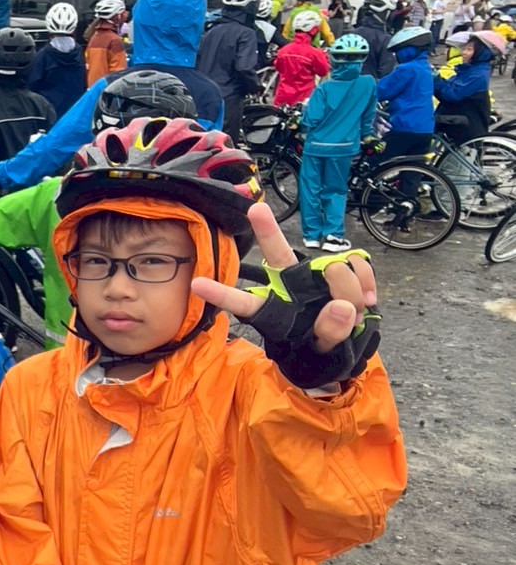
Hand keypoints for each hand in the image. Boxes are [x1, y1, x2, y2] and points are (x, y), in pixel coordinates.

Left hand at [191, 203, 380, 386]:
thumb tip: (342, 307)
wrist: (350, 348)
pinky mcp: (340, 268)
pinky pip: (355, 263)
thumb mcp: (324, 354)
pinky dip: (366, 280)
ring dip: (349, 288)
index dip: (221, 293)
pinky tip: (368, 299)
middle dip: (266, 230)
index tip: (196, 284)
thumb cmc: (323, 351)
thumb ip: (329, 334)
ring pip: (332, 267)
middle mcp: (289, 286)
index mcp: (273, 311)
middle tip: (255, 210)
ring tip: (357, 311)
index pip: (242, 302)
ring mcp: (315, 275)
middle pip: (276, 253)